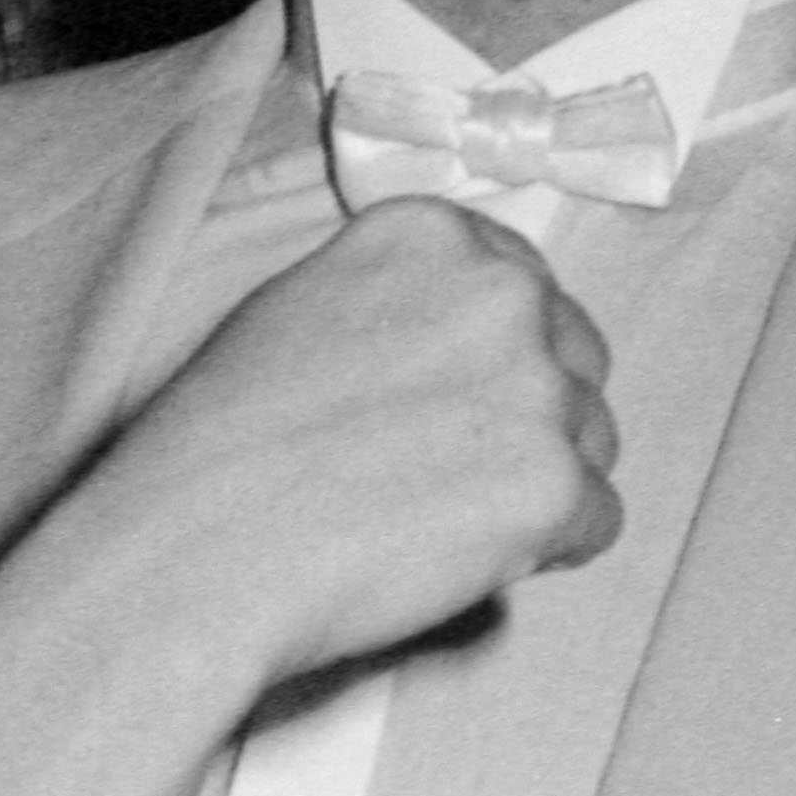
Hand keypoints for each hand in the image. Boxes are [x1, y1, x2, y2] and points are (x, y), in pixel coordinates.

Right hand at [39, 205, 617, 709]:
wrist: (197, 549)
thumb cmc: (222, 446)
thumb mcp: (302, 310)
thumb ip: (401, 304)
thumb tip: (462, 344)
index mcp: (434, 235)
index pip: (526, 289)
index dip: (494, 363)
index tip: (449, 410)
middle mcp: (500, 291)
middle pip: (575, 361)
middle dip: (530, 422)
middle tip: (442, 478)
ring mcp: (535, 387)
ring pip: (592, 443)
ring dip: (536, 488)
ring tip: (435, 520)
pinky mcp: (554, 484)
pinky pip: (598, 523)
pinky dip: (544, 555)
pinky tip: (456, 559)